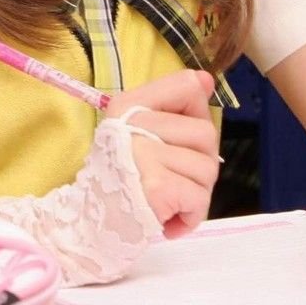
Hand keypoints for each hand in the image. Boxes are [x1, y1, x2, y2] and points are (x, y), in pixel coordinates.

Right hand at [105, 69, 218, 239]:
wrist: (97, 225)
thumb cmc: (124, 178)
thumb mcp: (142, 130)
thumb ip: (176, 101)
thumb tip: (206, 79)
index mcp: (129, 105)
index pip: (187, 85)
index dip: (196, 112)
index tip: (177, 135)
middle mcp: (134, 123)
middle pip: (206, 132)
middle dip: (199, 163)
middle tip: (172, 177)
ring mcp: (144, 154)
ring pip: (208, 168)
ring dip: (196, 192)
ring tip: (168, 198)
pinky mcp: (157, 187)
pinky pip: (200, 197)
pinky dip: (191, 215)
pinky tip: (168, 218)